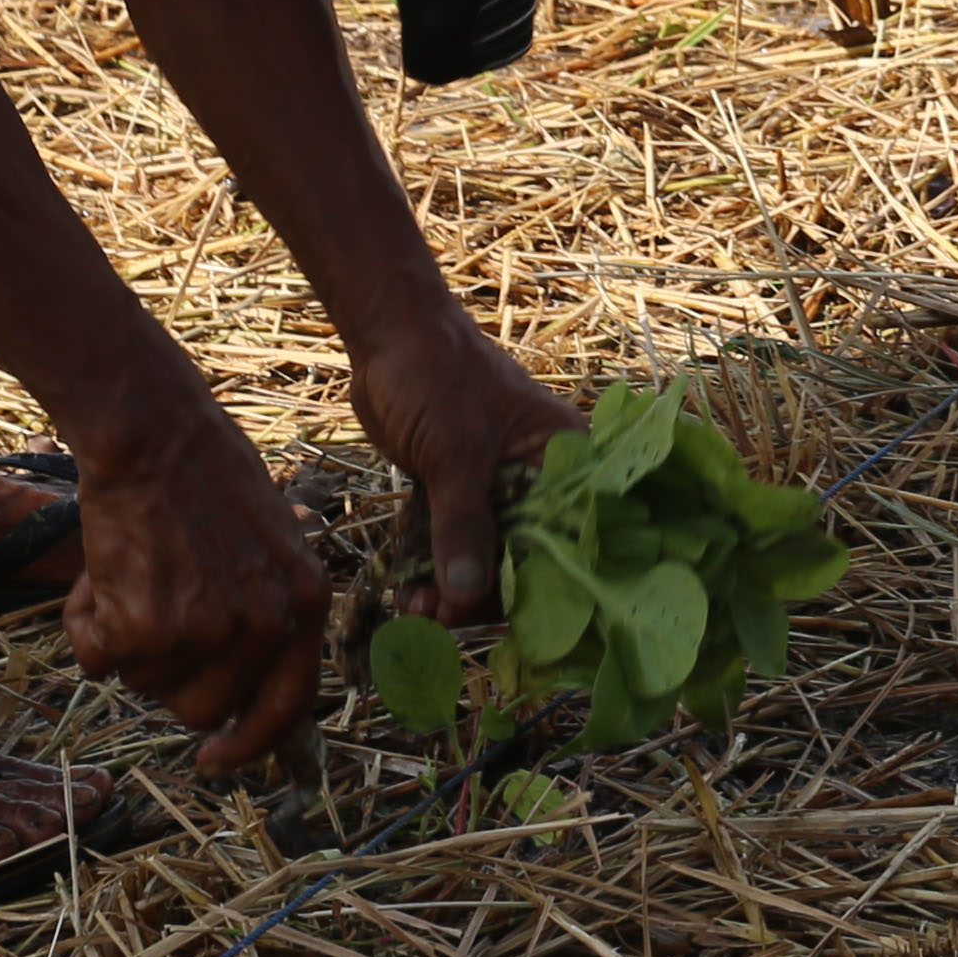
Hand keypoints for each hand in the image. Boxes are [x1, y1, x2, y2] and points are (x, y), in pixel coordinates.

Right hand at [62, 390, 336, 776]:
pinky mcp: (144, 627)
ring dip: (125, 641)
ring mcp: (205, 631)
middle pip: (205, 708)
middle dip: (168, 678)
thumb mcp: (270, 542)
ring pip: (144, 682)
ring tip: (130, 569)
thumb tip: (237, 697)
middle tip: (148, 617)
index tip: (215, 757)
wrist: (154, 433)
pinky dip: (85, 624)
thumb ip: (264, 611)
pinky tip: (100, 570)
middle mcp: (264, 624)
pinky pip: (97, 659)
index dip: (251, 739)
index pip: (291, 703)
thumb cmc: (204, 474)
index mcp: (305, 602)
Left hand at [351, 317, 577, 629]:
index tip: (508, 621)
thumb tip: (467, 596)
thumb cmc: (439, 377)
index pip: (570, 532)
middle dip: (486, 593)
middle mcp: (537, 475)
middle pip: (525, 553)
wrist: (387, 336)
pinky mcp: (455, 490)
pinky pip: (451, 543)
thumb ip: (464, 525)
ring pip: (484, 554)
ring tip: (415, 612)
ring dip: (451, 589)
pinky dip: (431, 570)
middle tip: (443, 620)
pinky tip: (407, 596)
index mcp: (562, 454)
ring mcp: (494, 484)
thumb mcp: (456, 453)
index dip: (543, 581)